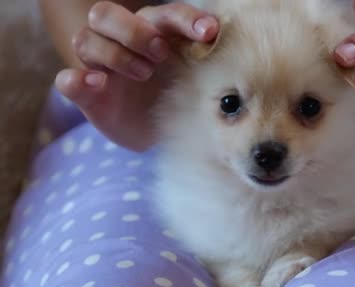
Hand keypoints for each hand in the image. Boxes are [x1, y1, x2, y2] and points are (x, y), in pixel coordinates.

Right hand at [55, 1, 218, 150]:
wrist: (161, 133)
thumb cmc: (180, 97)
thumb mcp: (196, 80)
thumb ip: (204, 60)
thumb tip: (215, 35)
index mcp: (152, 32)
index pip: (163, 14)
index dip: (185, 18)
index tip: (208, 33)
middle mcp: (121, 42)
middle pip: (106, 14)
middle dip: (134, 30)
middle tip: (161, 53)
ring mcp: (100, 67)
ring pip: (86, 40)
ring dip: (114, 53)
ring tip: (144, 74)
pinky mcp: (87, 94)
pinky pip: (67, 80)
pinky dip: (77, 80)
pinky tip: (97, 84)